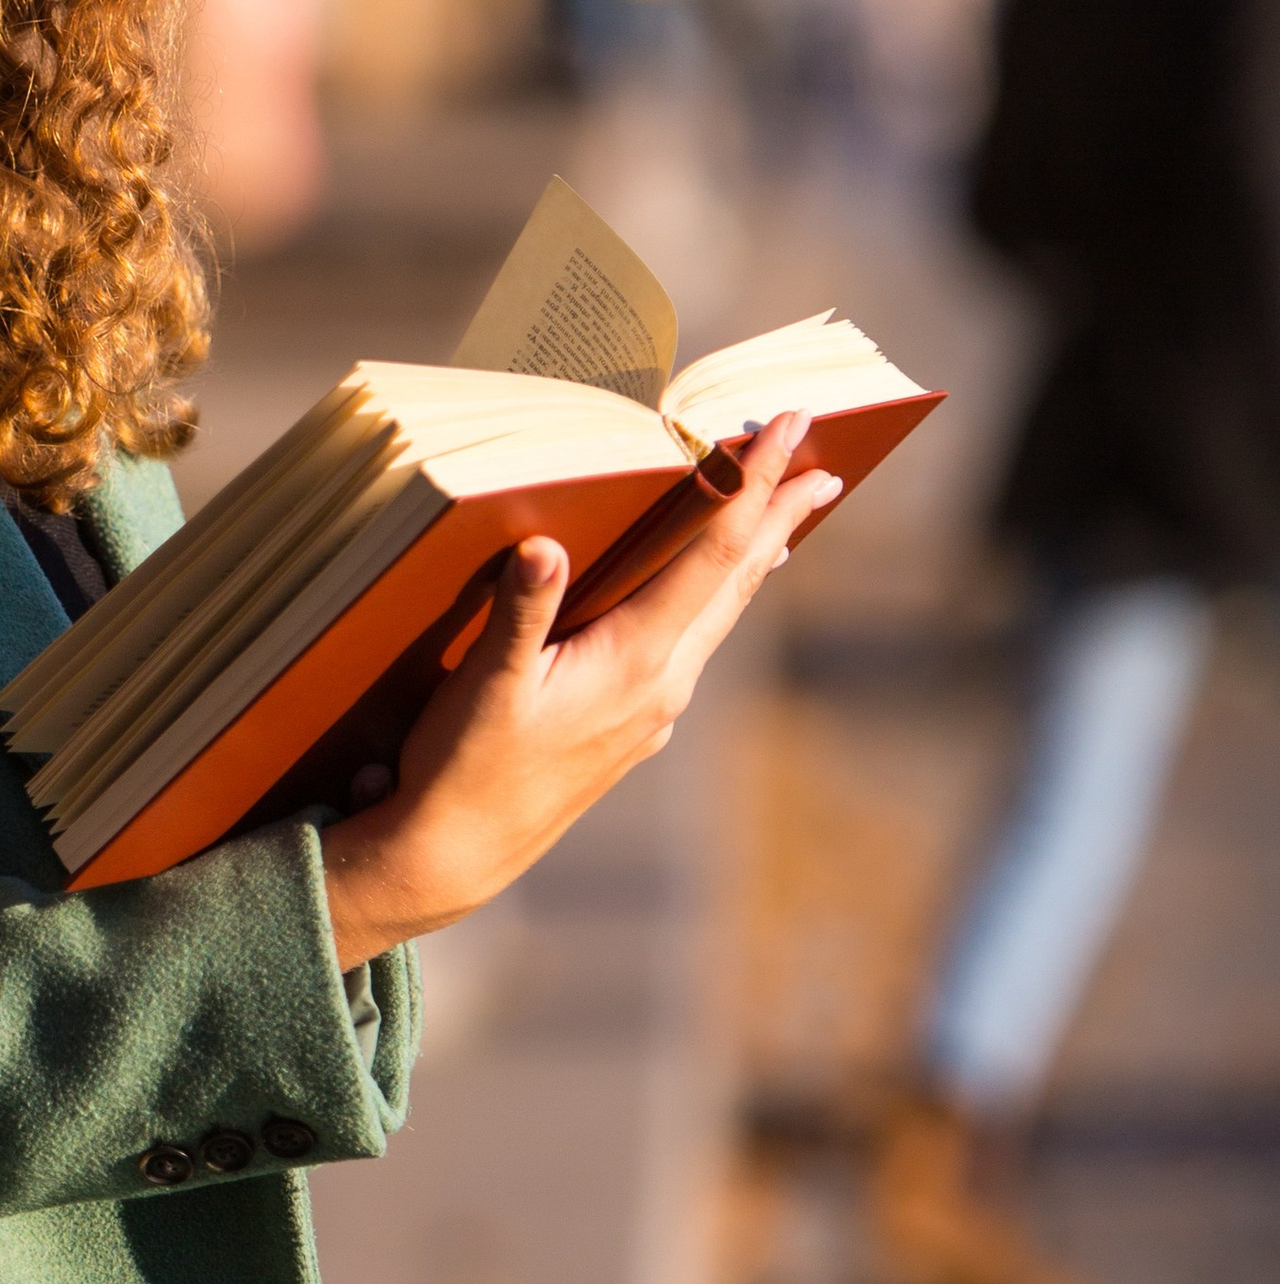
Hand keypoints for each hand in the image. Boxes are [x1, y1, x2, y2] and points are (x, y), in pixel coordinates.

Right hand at [323, 411, 841, 971]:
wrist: (458, 854)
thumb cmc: (466, 767)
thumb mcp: (486, 683)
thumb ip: (520, 609)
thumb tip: (543, 544)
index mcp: (638, 660)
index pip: (716, 554)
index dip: (755, 486)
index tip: (788, 429)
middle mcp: (664, 684)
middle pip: (737, 583)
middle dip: (780, 517)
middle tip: (824, 466)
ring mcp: (654, 710)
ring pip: (719, 615)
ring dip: (753, 559)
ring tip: (786, 519)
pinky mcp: (635, 726)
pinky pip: (692, 643)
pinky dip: (714, 599)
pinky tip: (708, 596)